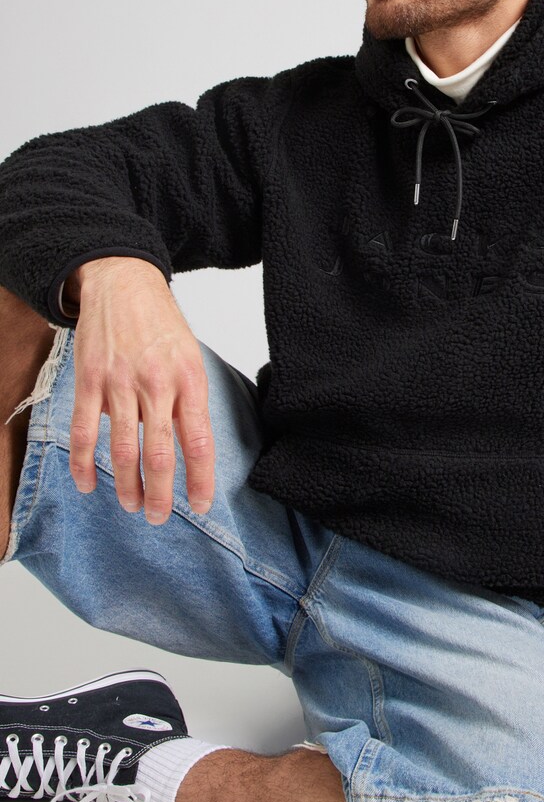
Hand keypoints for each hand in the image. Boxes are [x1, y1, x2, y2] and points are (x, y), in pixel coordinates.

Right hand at [68, 257, 214, 524]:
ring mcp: (120, 383)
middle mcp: (157, 385)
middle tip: (158, 518)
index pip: (198, 441)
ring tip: (131, 506)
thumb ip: (189, 400)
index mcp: (189, 380)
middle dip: (160, 494)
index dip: (200, 479)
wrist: (124, 283)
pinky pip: (86, 431)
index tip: (201, 506)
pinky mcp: (90, 381)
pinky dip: (84, 463)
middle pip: (159, 454)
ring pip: (123, 449)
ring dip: (126, 485)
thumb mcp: (190, 357)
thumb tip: (190, 445)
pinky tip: (87, 484)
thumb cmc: (161, 324)